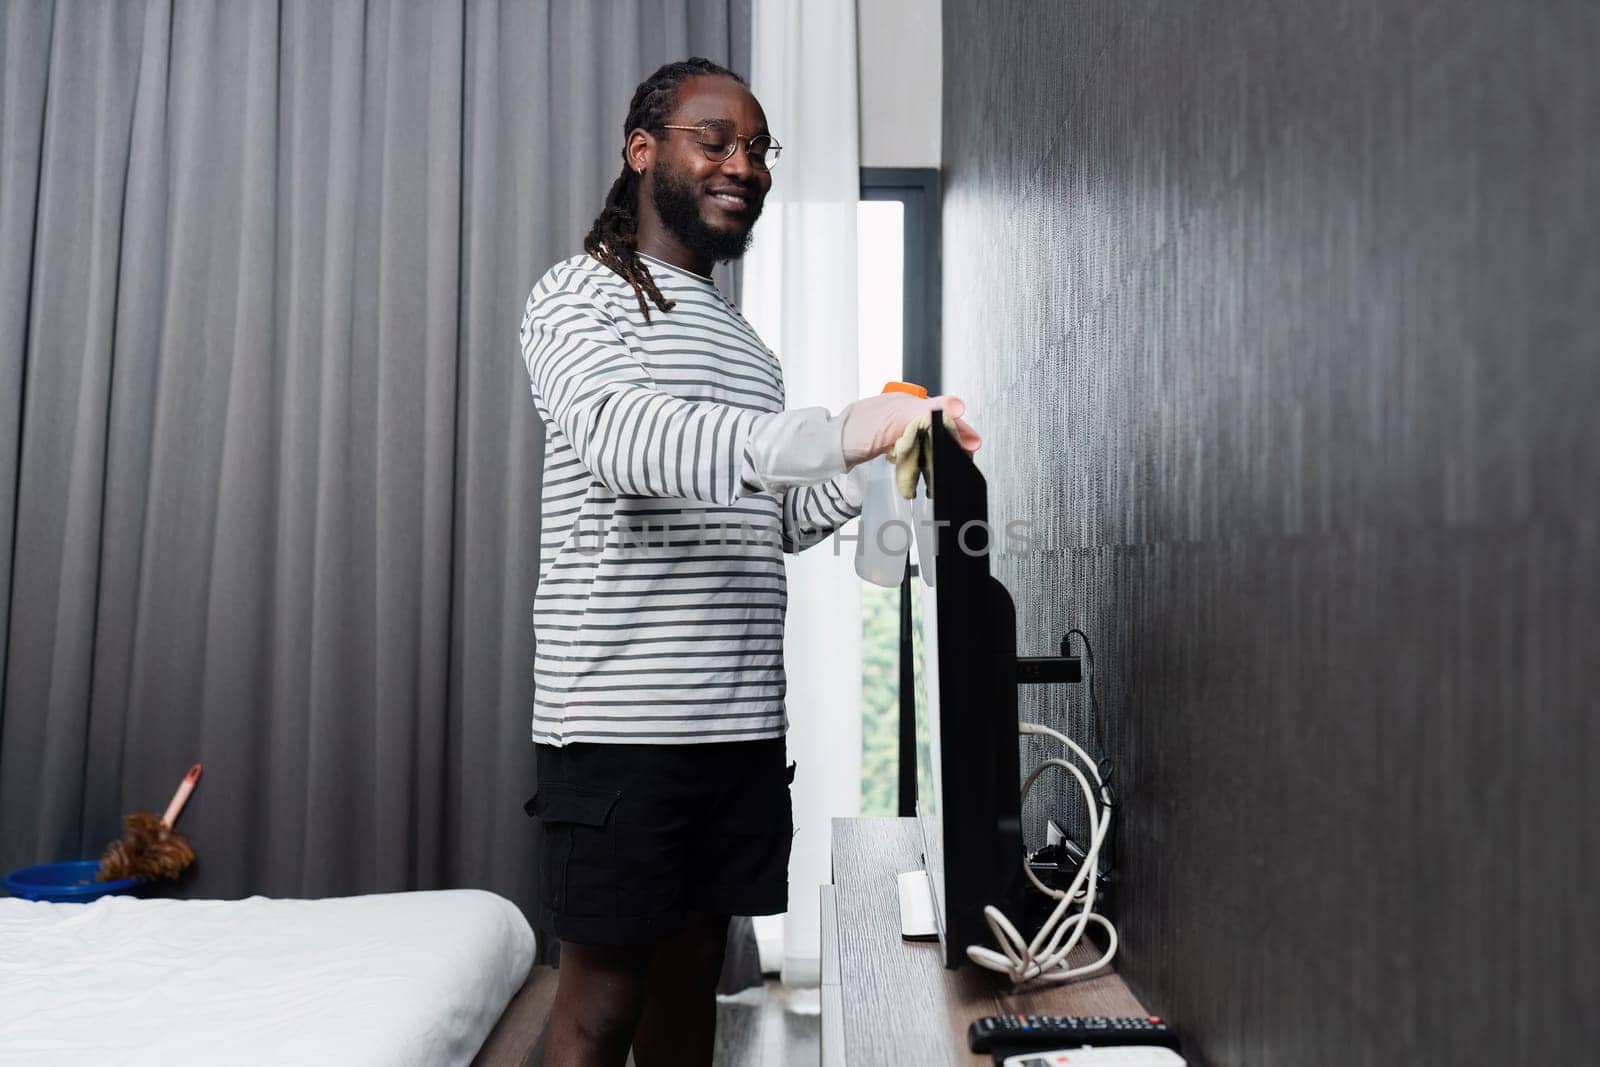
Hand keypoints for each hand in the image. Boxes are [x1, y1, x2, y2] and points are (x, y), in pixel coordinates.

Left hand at [839, 392, 980, 466]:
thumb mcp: (897, 418)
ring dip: (939, 454)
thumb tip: (957, 405)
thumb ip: (928, 410)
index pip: (944, 416)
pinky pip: (914, 452)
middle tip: (964, 459)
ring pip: (928, 441)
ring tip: (948, 467)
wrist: (830, 447)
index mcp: (910, 404)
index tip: (972, 445)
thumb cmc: (857, 430)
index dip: (960, 430)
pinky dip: (922, 460)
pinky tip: (925, 468)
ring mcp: (898, 430)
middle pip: (938, 428)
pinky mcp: (890, 445)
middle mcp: (905, 415)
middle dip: (952, 444)